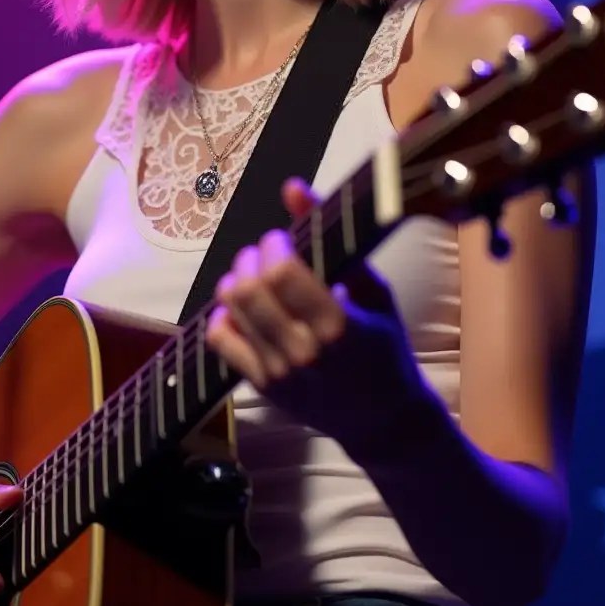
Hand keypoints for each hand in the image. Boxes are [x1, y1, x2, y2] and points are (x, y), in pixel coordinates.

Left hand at [205, 179, 425, 445]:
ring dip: (237, 278)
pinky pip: (220, 339)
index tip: (285, 239)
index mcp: (339, 326)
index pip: (284, 272)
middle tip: (268, 253)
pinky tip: (245, 307)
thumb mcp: (373, 289)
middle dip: (253, 256)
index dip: (275, 243)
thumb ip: (333, 238)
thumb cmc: (384, 346)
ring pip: (230, 308)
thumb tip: (292, 186)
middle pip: (249, 287)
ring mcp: (278, 373)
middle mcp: (304, 352)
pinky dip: (224, 312)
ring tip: (257, 275)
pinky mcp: (261, 386)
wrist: (384, 419)